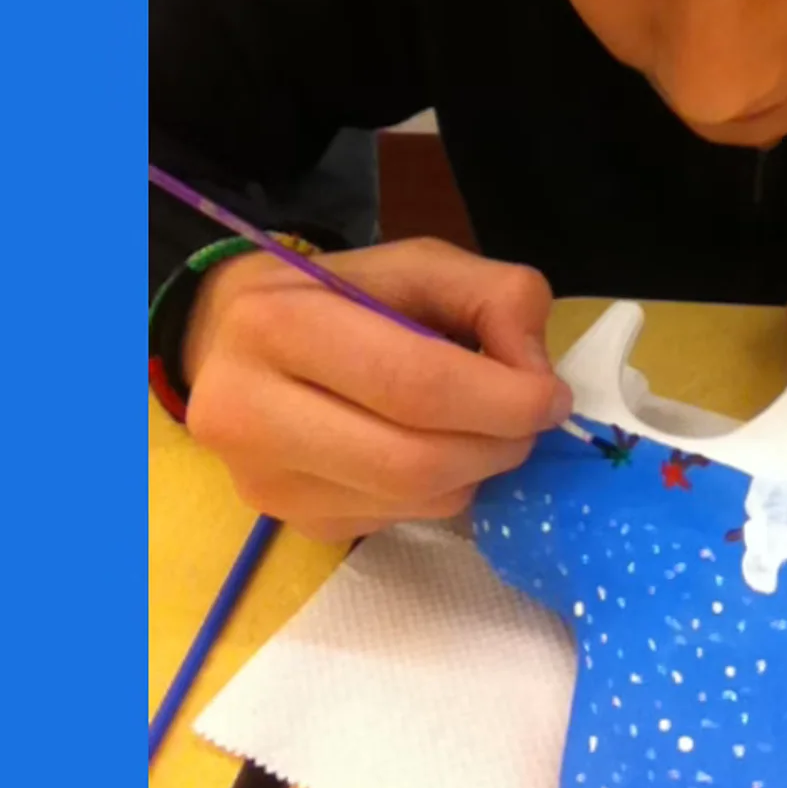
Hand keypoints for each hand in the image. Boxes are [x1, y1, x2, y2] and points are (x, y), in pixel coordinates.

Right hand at [181, 238, 573, 541]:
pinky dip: (440, 492)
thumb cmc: (340, 296)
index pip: (413, 382)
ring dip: (474, 471)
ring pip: (413, 500)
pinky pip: (398, 521)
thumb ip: (494, 296)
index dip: (502, 399)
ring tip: (479, 430)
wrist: (234, 341)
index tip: (551, 398)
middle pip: (413, 460)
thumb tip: (535, 377)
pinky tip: (429, 451)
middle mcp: (249, 412)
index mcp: (277, 324)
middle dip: (496, 445)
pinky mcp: (290, 523)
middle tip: (527, 423)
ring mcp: (264, 481)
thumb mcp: (418, 265)